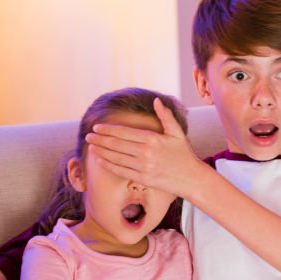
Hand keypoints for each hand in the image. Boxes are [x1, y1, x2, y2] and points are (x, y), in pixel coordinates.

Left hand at [85, 97, 209, 198]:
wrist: (192, 179)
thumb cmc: (184, 155)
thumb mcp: (177, 133)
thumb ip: (166, 116)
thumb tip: (156, 100)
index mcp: (153, 139)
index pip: (125, 132)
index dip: (108, 129)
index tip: (97, 127)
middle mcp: (146, 153)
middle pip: (117, 144)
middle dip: (100, 140)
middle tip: (88, 136)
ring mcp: (144, 167)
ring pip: (116, 158)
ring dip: (101, 152)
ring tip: (91, 147)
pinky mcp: (143, 179)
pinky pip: (121, 171)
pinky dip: (109, 165)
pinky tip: (100, 160)